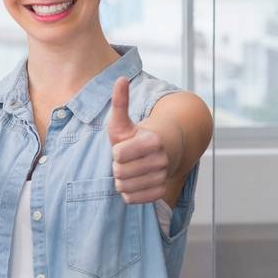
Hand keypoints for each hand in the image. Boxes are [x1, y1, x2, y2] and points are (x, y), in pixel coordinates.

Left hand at [107, 76, 167, 203]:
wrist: (160, 154)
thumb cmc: (135, 137)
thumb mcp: (123, 122)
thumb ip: (120, 102)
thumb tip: (120, 79)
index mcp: (153, 141)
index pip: (119, 155)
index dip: (115, 152)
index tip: (123, 148)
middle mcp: (162, 159)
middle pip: (120, 172)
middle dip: (117, 167)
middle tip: (126, 160)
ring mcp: (163, 176)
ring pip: (125, 187)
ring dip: (121, 180)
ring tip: (130, 170)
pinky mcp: (160, 192)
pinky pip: (132, 199)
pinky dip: (127, 193)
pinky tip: (134, 182)